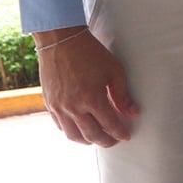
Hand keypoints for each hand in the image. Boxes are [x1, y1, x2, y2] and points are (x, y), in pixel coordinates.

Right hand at [35, 28, 139, 146]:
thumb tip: (134, 112)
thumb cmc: (89, 52)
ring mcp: (59, 107)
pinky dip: (71, 131)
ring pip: (73, 136)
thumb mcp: (113, 70)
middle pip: (92, 135)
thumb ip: (123, 94)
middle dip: (106, 141)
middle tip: (114, 140)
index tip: (126, 136)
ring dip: (87, 141)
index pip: (110, 125)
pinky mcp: (49, 103)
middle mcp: (73, 107)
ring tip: (97, 138)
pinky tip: (79, 129)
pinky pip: (60, 126)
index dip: (120, 133)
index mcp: (92, 99)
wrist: (60, 40)